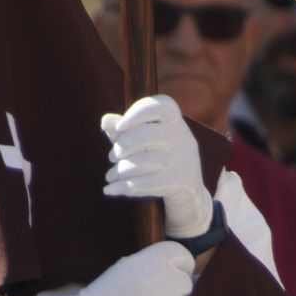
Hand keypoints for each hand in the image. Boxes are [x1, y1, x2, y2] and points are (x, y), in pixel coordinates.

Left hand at [101, 93, 211, 238]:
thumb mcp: (144, 138)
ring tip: (110, 175)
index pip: (160, 106)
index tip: (119, 126)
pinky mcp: (178, 182)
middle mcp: (181, 136)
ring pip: (138, 163)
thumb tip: (106, 121)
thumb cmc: (160, 153)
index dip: (137, 113)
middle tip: (112, 157)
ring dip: (117, 171)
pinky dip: (121, 187)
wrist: (189, 187)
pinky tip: (109, 190)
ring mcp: (181, 160)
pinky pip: (143, 184)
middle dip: (120, 147)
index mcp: (173, 118)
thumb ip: (124, 128)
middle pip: (142, 136)